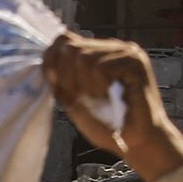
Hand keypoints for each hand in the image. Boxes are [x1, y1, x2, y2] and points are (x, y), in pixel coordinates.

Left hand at [42, 34, 182, 181]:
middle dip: (66, 78)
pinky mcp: (135, 62)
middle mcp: (113, 47)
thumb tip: (46, 62)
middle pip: (70, 47)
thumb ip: (62, 81)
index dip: (52, 60)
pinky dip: (99, 87)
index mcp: (98, 53)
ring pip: (83, 58)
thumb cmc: (108, 125)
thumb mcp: (75, 101)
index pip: (65, 39)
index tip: (56, 86)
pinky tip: (110, 98)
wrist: (136, 142)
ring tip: (99, 100)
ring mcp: (126, 52)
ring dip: (84, 86)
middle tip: (80, 98)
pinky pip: (101, 68)